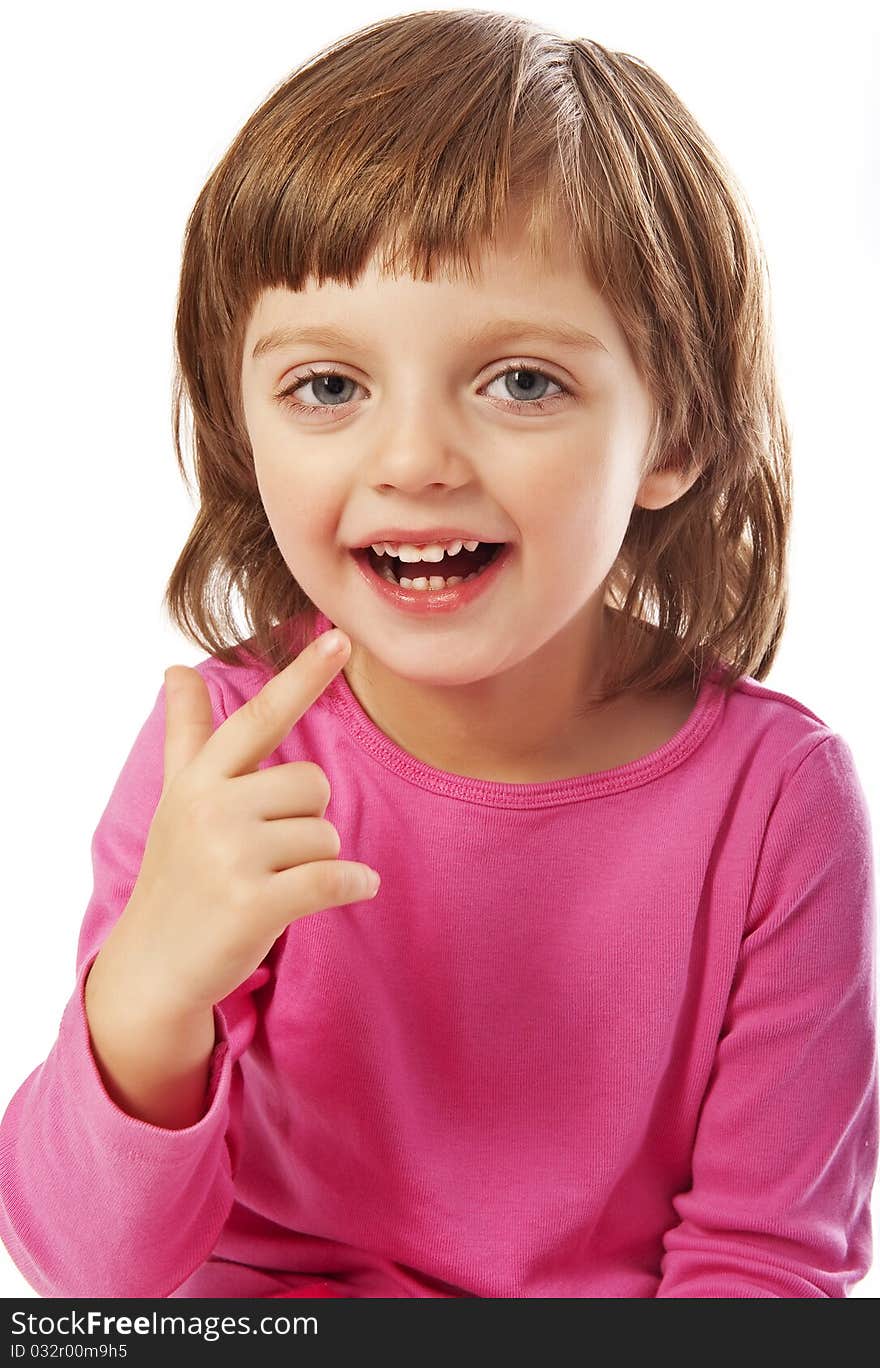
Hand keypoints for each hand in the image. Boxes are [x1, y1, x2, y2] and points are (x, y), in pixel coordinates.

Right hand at [108, 629, 378, 1018]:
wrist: (154, 964)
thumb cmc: (179, 872)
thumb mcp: (178, 798)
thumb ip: (188, 734)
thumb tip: (174, 669)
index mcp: (201, 778)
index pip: (261, 717)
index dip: (303, 677)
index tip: (341, 637)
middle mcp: (212, 808)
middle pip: (314, 785)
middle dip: (304, 820)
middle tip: (264, 854)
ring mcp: (231, 856)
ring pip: (326, 834)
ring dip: (314, 862)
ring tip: (269, 882)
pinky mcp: (255, 903)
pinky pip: (334, 877)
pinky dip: (354, 885)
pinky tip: (353, 890)